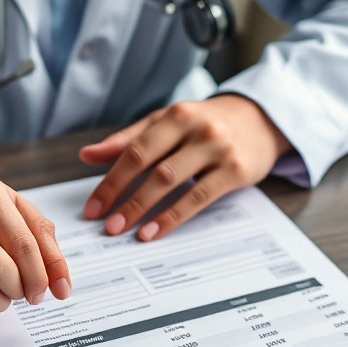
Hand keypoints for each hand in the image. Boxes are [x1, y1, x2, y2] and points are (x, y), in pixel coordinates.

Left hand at [79, 94, 291, 240]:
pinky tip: (153, 231)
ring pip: (173, 183)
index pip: (135, 151)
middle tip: (105, 224)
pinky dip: (172, 217)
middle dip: (124, 198)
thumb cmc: (206, 123)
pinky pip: (198, 199)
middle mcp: (197, 129)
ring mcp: (218, 150)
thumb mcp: (167, 123)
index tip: (93, 206)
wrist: (260, 119)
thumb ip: (128, 139)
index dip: (110, 181)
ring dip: (144, 209)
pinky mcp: (235, 171)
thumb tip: (87, 155)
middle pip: (152, 168)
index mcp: (174, 116)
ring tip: (123, 229)